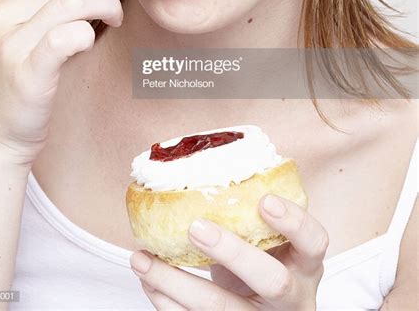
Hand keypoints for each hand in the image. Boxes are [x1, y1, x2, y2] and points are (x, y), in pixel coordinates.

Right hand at [0, 0, 180, 168]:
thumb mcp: (18, 17)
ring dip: (109, 6)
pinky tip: (90, 38)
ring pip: (74, 2)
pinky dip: (85, 34)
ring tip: (116, 17)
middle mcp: (1, 13)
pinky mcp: (25, 73)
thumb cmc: (23, 67)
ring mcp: (10, 43)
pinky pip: (63, 39)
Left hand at [130, 193, 327, 309]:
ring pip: (222, 308)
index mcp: (306, 263)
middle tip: (196, 227)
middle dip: (232, 253)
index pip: (314, 241)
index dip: (293, 222)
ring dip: (176, 283)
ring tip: (142, 260)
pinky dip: (167, 302)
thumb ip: (252, 212)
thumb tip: (202, 160)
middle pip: (271, 281)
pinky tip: (148, 281)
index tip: (264, 200)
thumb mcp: (272, 239)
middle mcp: (293, 296)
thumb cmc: (267, 261)